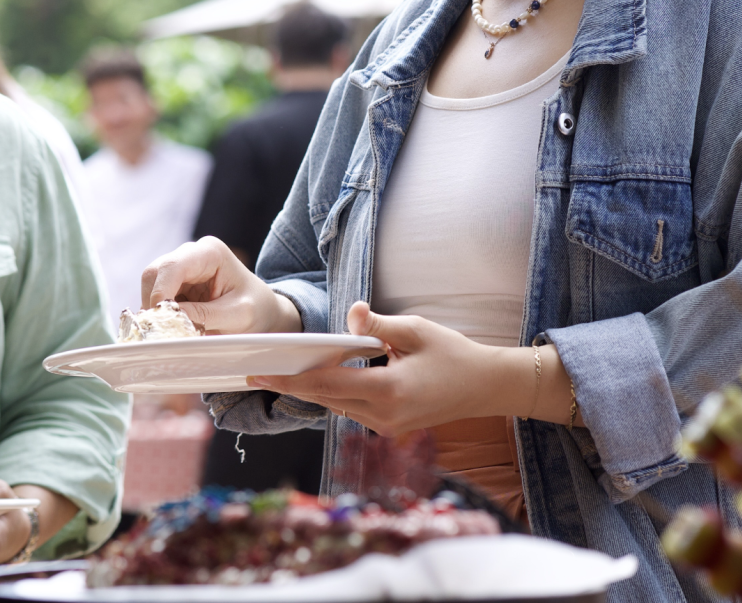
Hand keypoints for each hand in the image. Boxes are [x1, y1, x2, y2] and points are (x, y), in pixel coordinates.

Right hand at [142, 235, 301, 333]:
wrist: (263, 311)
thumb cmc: (257, 309)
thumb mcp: (238, 315)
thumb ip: (205, 315)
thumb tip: (168, 318)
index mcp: (211, 252)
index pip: (172, 266)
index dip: (160, 293)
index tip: (161, 320)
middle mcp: (191, 254)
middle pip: (153, 274)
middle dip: (155, 304)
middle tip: (168, 330)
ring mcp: (181, 267)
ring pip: (149, 287)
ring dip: (157, 312)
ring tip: (181, 329)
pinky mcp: (175, 283)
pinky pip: (154, 298)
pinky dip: (160, 315)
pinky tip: (180, 325)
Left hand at [248, 302, 572, 434]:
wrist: (484, 387)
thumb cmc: (453, 353)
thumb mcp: (416, 330)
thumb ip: (377, 325)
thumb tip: (351, 312)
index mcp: (389, 391)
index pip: (327, 384)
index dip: (290, 377)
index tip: (261, 371)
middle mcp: (383, 416)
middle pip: (324, 399)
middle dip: (291, 384)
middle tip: (258, 371)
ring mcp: (386, 427)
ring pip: (335, 407)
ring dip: (312, 388)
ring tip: (283, 371)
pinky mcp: (389, 428)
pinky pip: (351, 410)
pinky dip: (333, 394)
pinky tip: (320, 378)